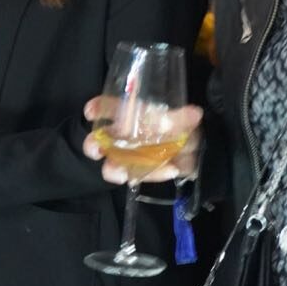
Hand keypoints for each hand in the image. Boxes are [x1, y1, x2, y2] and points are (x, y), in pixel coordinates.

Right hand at [83, 96, 202, 183]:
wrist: (196, 153)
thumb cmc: (182, 130)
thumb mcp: (184, 121)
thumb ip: (183, 118)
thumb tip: (194, 113)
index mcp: (132, 117)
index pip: (109, 108)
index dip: (98, 108)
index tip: (90, 112)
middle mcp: (125, 137)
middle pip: (100, 140)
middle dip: (93, 145)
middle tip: (97, 150)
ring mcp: (130, 157)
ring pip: (112, 165)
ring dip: (114, 170)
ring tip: (123, 174)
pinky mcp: (140, 173)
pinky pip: (140, 176)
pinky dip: (154, 174)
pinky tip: (170, 170)